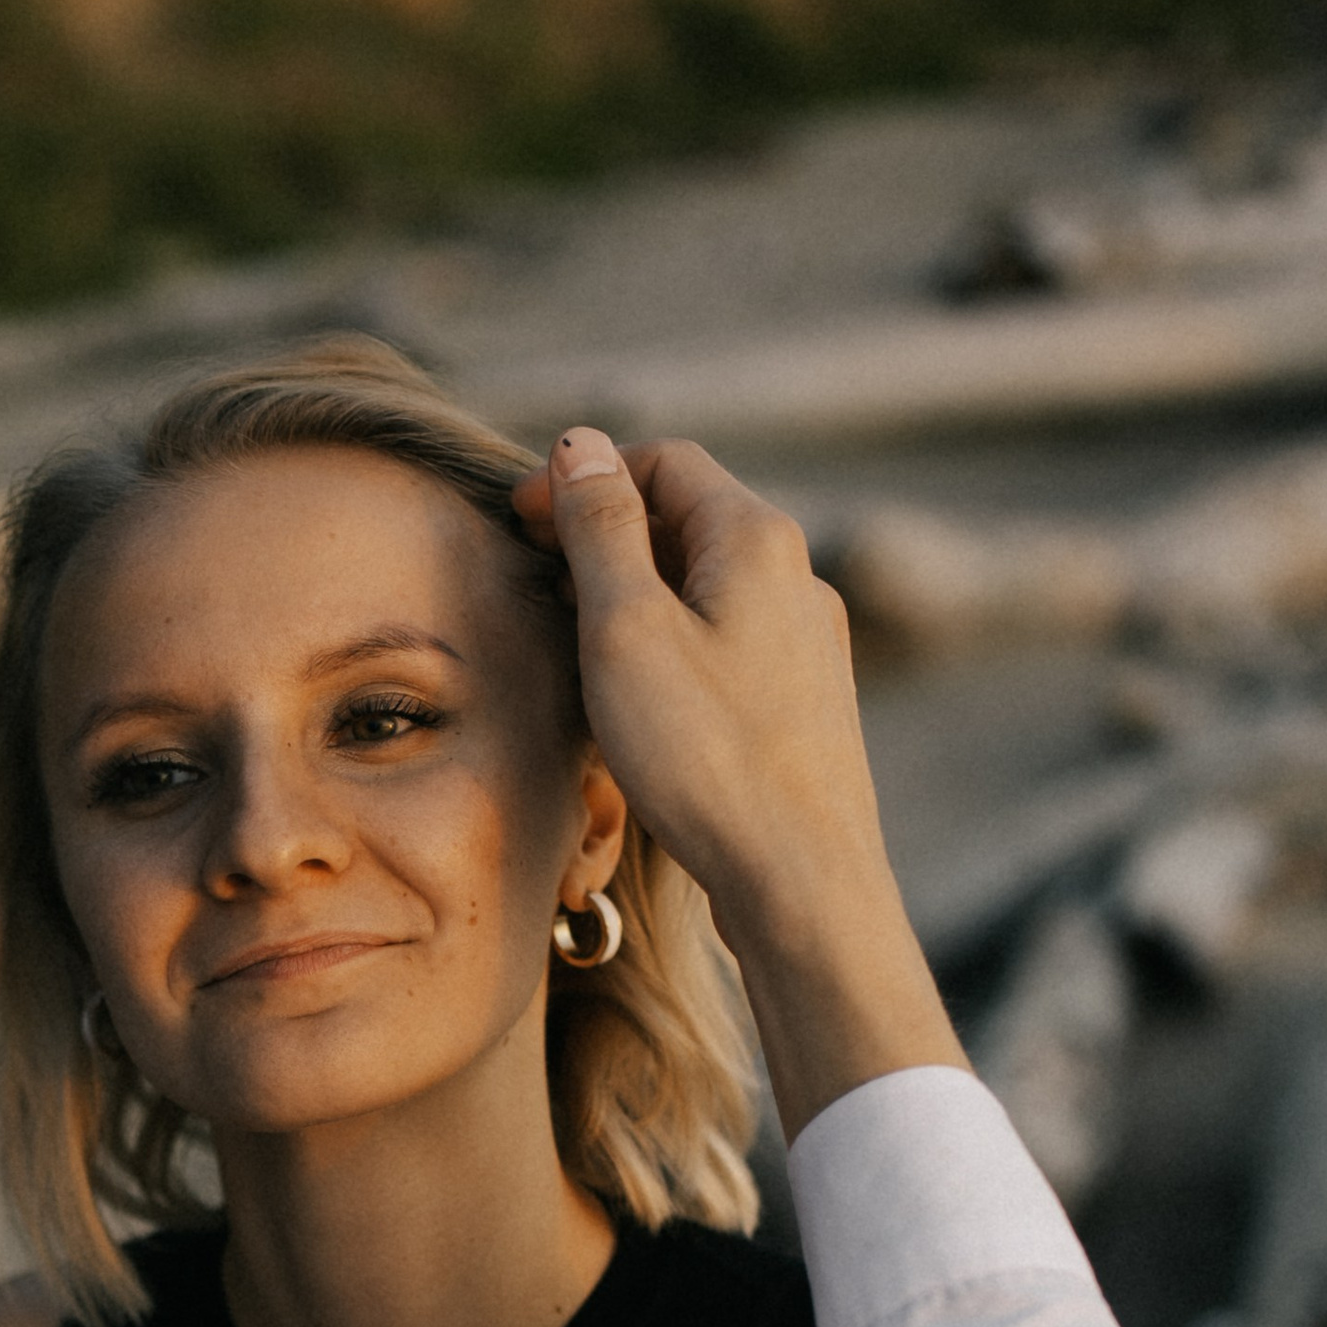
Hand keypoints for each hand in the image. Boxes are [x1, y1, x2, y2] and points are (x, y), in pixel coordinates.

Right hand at [513, 432, 958, 1133]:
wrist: (802, 881)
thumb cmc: (708, 759)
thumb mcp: (625, 630)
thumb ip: (598, 530)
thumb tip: (579, 445)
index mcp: (754, 538)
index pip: (663, 462)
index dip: (582, 478)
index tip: (518, 521)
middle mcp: (796, 578)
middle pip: (688, 519)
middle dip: (607, 534)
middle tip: (539, 578)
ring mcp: (808, 644)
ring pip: (708, 586)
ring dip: (638, 594)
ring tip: (580, 640)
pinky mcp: (806, 705)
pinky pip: (729, 644)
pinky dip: (674, 644)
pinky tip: (641, 700)